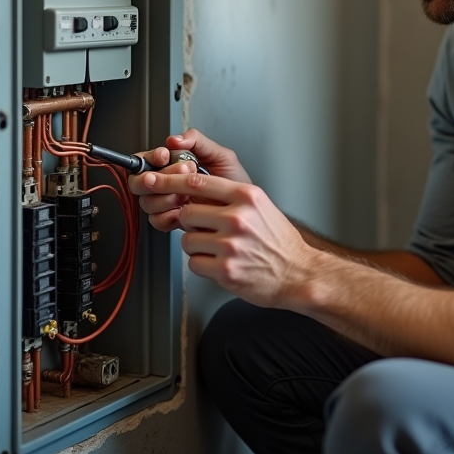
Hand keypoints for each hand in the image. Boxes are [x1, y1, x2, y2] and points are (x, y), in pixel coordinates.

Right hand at [129, 129, 250, 232]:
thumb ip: (198, 142)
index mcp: (173, 165)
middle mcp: (167, 184)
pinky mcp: (172, 220)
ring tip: (188, 194)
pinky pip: (156, 221)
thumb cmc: (235, 183)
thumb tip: (175, 139)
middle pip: (138, 182)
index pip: (145, 159)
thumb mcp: (221, 155)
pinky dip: (168, 215)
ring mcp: (168, 203)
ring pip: (147, 201)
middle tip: (179, 174)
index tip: (165, 156)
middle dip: (157, 178)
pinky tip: (184, 210)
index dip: (151, 157)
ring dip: (166, 196)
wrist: (246, 209)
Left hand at [136, 170, 317, 308]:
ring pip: (187, 240)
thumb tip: (193, 188)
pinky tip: (222, 263)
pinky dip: (203, 265)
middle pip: (187, 213)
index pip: (197, 182)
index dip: (169, 180)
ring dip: (197, 246)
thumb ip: (230, 196)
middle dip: (190, 223)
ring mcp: (231, 245)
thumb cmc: (279, 241)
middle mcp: (238, 218)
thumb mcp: (261, 206)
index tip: (154, 180)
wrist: (299, 273)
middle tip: (207, 229)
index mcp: (246, 197)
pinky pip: (194, 263)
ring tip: (219, 249)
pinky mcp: (226, 270)